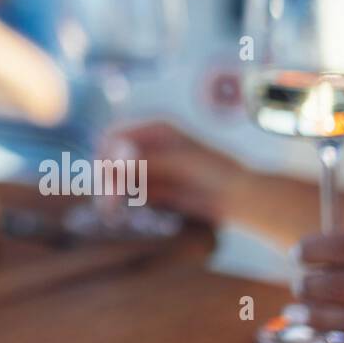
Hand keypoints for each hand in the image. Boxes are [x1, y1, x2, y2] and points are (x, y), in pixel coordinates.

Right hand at [108, 121, 250, 224]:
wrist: (239, 197)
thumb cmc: (214, 172)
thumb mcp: (177, 163)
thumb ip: (144, 161)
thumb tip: (114, 161)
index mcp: (154, 129)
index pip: (114, 136)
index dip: (105, 155)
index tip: (107, 178)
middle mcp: (148, 145)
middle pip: (111, 157)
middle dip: (106, 178)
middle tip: (108, 203)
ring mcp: (150, 166)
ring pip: (117, 177)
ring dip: (111, 192)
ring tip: (112, 212)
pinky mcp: (154, 188)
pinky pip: (129, 192)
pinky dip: (122, 202)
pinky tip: (121, 213)